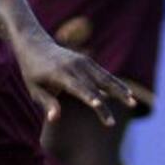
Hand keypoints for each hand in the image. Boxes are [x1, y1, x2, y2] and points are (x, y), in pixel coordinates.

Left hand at [14, 35, 136, 126]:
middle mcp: (74, 66)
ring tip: (133, 103)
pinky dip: (116, 83)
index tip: (100, 106)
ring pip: (105, 77)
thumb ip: (46, 103)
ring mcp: (83, 62)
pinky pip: (104, 74)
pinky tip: (127, 93)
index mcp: (59, 74)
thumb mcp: (33, 89)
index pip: (78, 87)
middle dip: (111, 99)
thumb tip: (55, 119)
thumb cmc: (32, 72)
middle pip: (96, 84)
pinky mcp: (87, 61)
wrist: (35, 45)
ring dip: (120, 90)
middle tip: (124, 112)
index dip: (90, 97)